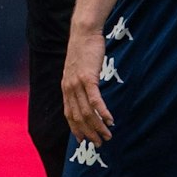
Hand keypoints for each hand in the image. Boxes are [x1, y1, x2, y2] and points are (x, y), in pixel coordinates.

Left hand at [62, 25, 112, 143]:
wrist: (84, 32)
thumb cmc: (84, 49)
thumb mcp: (78, 69)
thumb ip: (80, 82)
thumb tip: (87, 92)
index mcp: (66, 88)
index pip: (69, 114)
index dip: (76, 129)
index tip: (83, 140)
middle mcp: (69, 88)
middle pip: (78, 117)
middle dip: (89, 133)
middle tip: (99, 143)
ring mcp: (78, 84)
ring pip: (87, 112)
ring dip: (98, 126)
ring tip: (108, 135)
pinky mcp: (88, 78)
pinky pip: (95, 100)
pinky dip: (102, 112)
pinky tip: (110, 120)